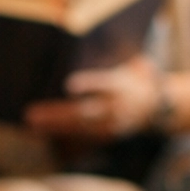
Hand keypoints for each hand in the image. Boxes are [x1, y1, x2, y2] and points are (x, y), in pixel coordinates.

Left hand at [24, 56, 165, 140]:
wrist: (158, 108)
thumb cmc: (137, 80)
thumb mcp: (136, 68)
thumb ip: (130, 65)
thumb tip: (138, 55)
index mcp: (121, 87)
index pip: (103, 85)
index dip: (88, 85)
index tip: (70, 86)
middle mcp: (114, 108)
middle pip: (82, 112)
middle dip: (57, 114)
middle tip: (32, 113)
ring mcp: (109, 124)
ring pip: (78, 126)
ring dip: (53, 124)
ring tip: (31, 122)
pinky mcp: (105, 134)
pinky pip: (80, 135)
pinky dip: (61, 133)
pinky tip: (41, 130)